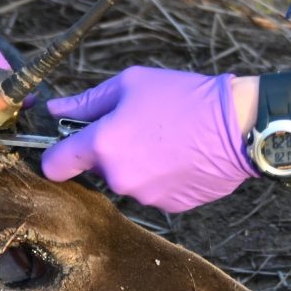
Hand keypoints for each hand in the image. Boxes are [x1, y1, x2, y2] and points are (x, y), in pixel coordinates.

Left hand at [40, 67, 253, 211]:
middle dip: (108, 152)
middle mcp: (119, 179)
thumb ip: (86, 101)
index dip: (57, 153)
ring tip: (165, 139)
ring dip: (136, 164)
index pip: (54, 165)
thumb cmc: (184, 97)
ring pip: (127, 181)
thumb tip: (54, 109)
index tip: (68, 144)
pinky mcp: (169, 207)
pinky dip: (161, 176)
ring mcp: (145, 197)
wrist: (236, 125)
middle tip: (136, 126)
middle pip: (96, 171)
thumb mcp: (130, 83)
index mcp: (103, 146)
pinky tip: (181, 155)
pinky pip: (153, 191)